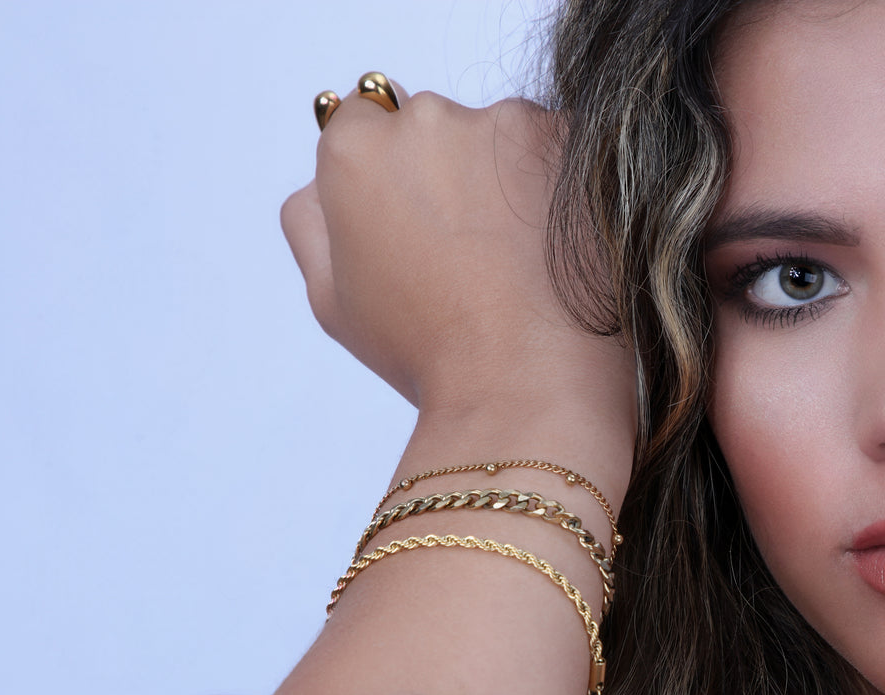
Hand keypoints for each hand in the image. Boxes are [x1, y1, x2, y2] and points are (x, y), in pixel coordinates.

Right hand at [281, 87, 632, 427]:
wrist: (525, 385)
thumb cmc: (427, 354)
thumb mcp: (331, 299)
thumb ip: (312, 222)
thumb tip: (322, 182)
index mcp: (356, 149)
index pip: (364, 121)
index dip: (392, 176)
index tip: (417, 222)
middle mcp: (426, 120)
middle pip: (434, 127)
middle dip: (449, 173)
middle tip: (471, 253)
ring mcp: (506, 125)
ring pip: (503, 137)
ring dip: (508, 177)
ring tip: (519, 260)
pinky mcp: (572, 142)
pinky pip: (561, 152)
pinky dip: (561, 188)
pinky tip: (557, 252)